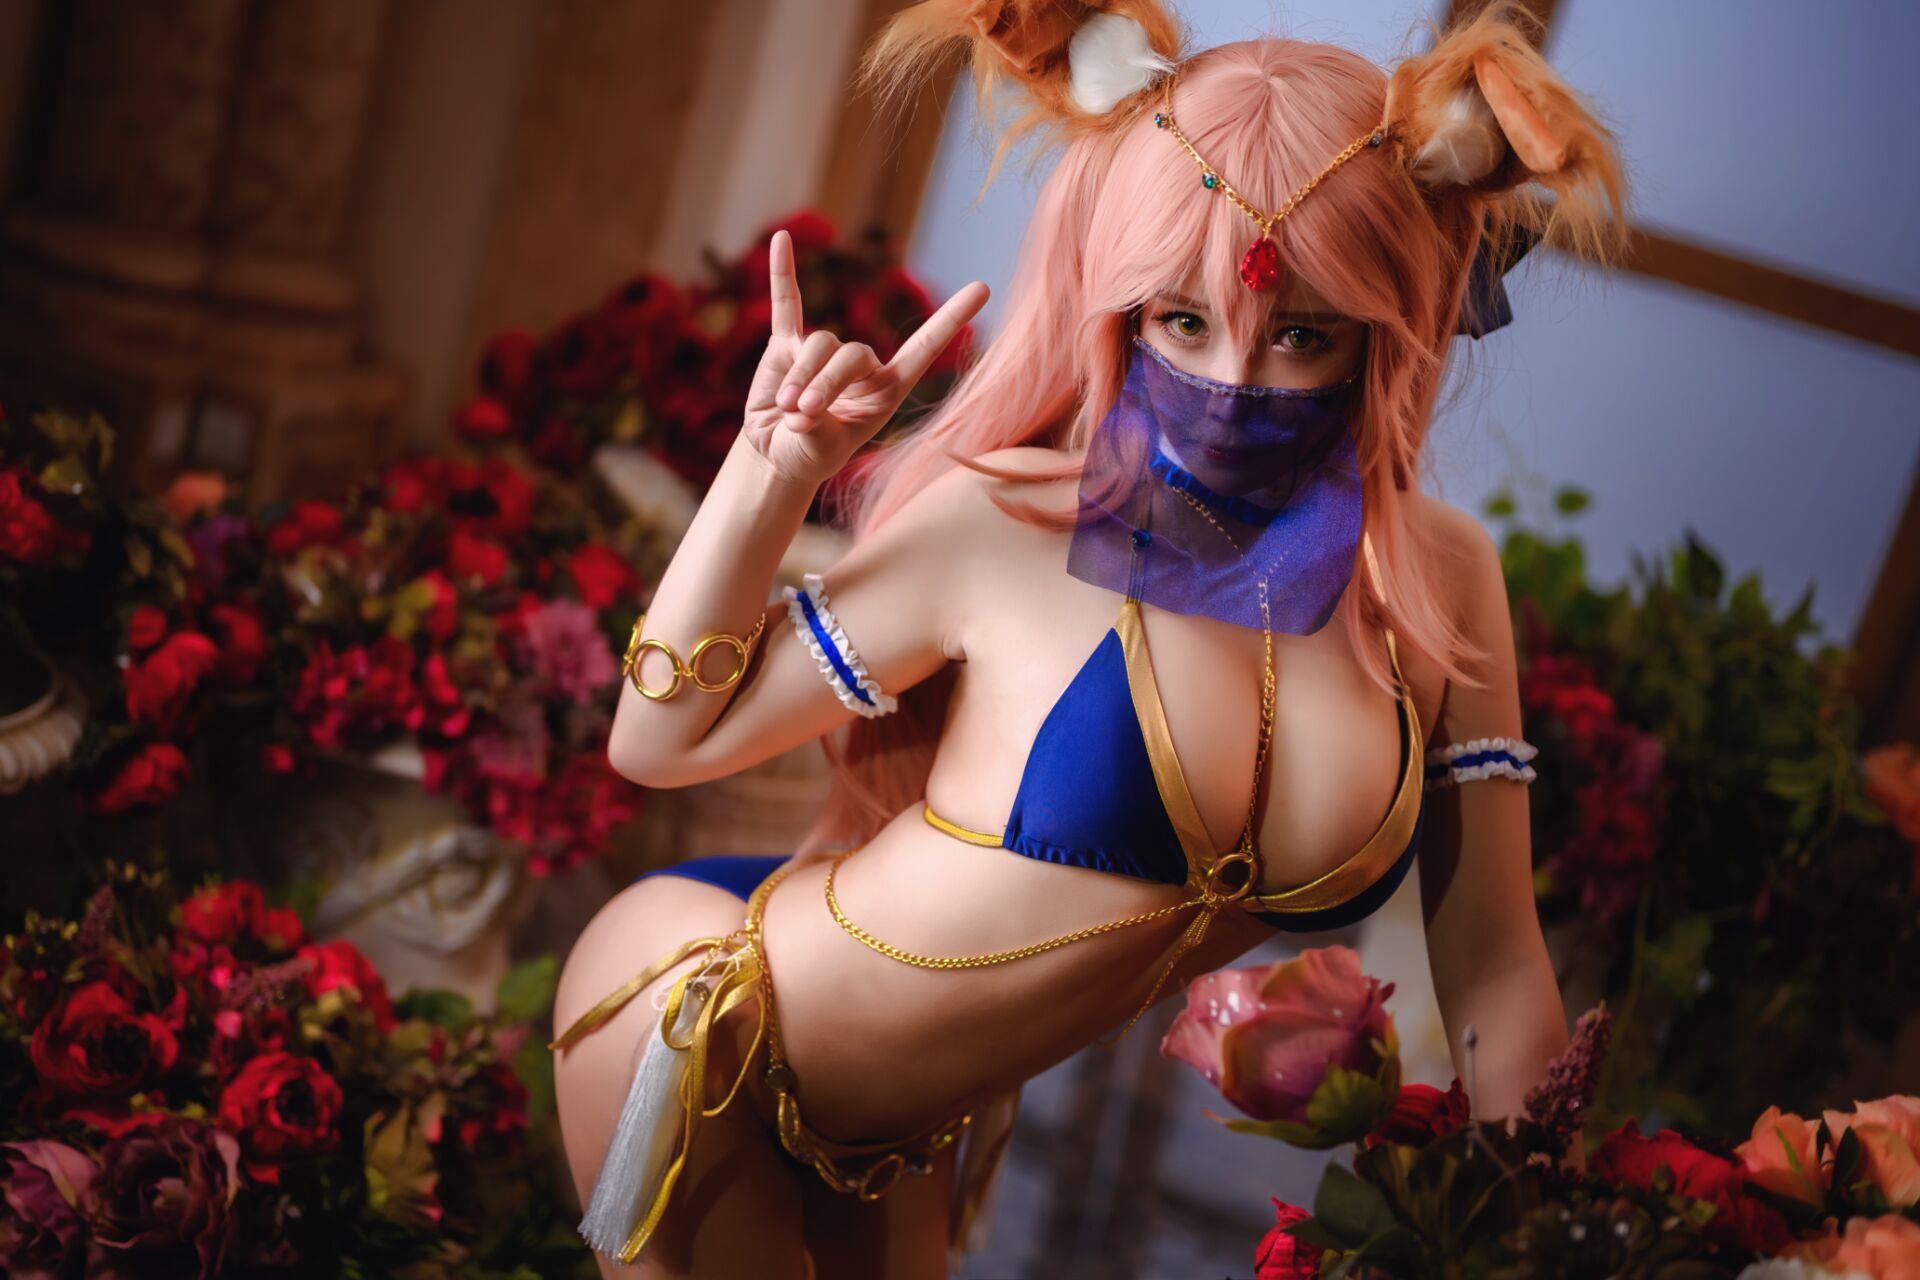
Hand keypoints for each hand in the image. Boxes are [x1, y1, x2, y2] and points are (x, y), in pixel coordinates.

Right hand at [739, 229, 988, 488]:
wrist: (777, 455)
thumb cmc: (809, 455)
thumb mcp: (819, 450)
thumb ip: (814, 424)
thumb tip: (797, 403)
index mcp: (886, 390)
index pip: (924, 349)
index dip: (950, 320)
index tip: (982, 287)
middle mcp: (861, 366)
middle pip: (851, 353)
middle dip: (827, 382)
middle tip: (804, 414)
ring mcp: (824, 352)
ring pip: (818, 343)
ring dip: (799, 377)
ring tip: (785, 409)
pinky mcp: (785, 345)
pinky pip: (787, 304)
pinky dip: (783, 273)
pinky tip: (782, 240)